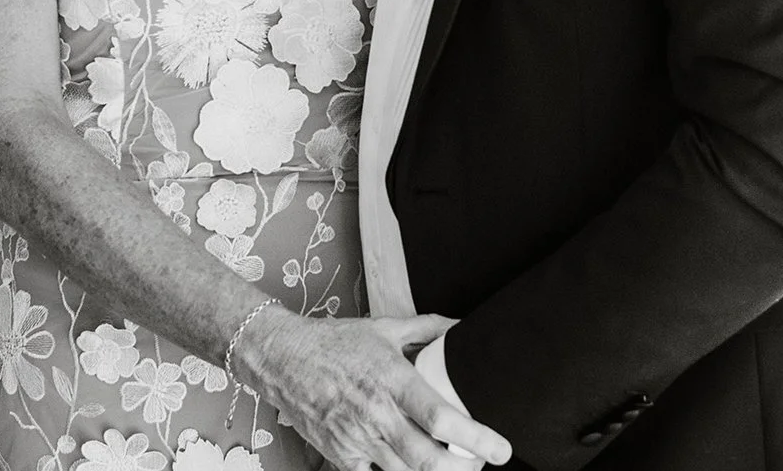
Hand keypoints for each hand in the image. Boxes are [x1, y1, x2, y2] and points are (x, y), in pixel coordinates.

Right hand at [236, 309, 512, 470]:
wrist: (281, 358)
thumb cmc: (334, 343)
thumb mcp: (383, 328)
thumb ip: (427, 329)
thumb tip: (460, 326)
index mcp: (392, 380)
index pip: (441, 417)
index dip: (476, 438)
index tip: (501, 448)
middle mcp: (377, 414)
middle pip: (428, 460)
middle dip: (463, 469)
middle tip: (482, 463)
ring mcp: (357, 440)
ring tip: (451, 465)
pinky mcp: (341, 456)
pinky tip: (409, 468)